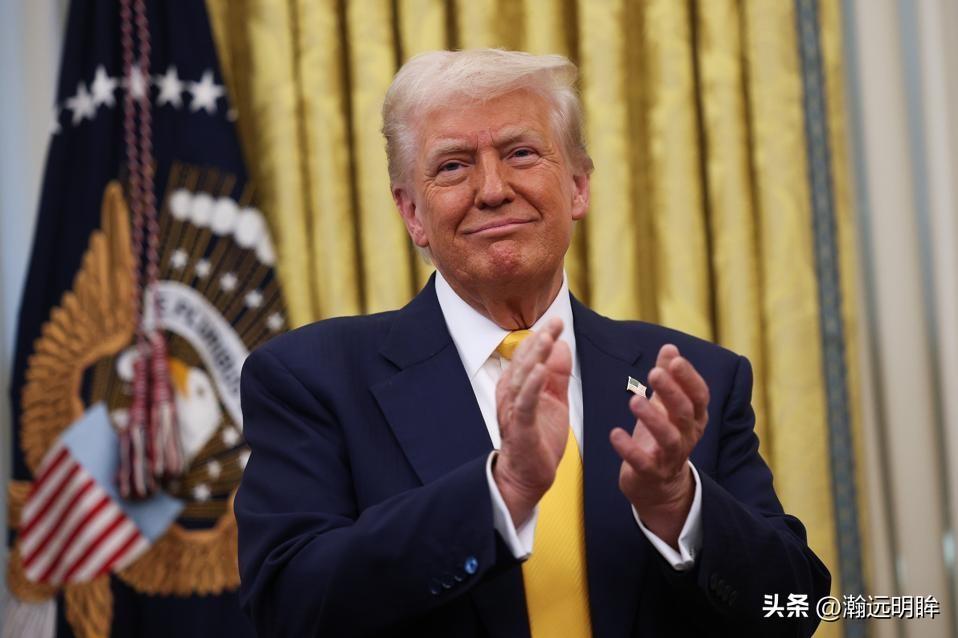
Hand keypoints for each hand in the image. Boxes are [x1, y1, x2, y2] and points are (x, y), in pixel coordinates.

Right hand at [492, 318, 571, 526]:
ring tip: (547, 338)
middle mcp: (511, 395)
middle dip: (539, 340)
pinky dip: (533, 386)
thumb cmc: (539, 437)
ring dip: (534, 357)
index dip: (542, 337)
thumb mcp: (554, 400)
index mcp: (518, 387)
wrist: (528, 476)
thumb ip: (557, 375)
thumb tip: (561, 345)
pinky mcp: (521, 428)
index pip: (528, 356)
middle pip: (524, 362)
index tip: (557, 321)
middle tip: (555, 322)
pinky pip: (525, 404)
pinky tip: (542, 371)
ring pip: (522, 378)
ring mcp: (514, 411)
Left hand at [610, 344, 708, 547]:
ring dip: (653, 419)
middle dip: (672, 392)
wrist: (658, 486)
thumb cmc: (660, 437)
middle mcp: (687, 436)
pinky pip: (643, 463)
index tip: (675, 360)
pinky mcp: (651, 474)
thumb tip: (670, 347)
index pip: (699, 396)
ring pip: (669, 438)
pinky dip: (629, 449)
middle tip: (654, 373)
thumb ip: (669, 377)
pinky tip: (615, 434)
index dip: (689, 378)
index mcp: (694, 418)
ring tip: (634, 401)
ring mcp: (670, 457)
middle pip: (685, 413)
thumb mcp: (666, 406)